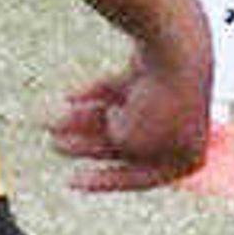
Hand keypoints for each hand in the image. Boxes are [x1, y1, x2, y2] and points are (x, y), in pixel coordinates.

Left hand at [51, 42, 211, 190]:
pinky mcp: (157, 72)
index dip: (103, 182)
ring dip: (82, 120)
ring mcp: (172, 101)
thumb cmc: (153, 104)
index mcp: (187, 158)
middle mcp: (184, 131)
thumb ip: (114, 142)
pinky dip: (96, 94)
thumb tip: (110, 123)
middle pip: (125, 144)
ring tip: (46, 121)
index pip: (141, 179)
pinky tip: (68, 97)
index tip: (70, 182)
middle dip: (85, 146)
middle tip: (54, 144)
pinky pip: (121, 90)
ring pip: (120, 115)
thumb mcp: (126, 141)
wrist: (175, 52)